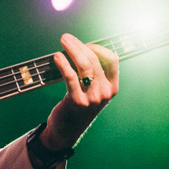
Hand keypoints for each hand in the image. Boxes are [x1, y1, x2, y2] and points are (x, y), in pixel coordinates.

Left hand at [42, 33, 118, 151]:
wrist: (66, 130)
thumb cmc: (78, 105)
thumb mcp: (92, 91)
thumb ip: (92, 73)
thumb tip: (81, 47)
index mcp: (112, 87)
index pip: (112, 60)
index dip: (97, 48)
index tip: (83, 44)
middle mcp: (105, 92)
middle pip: (95, 60)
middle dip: (79, 45)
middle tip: (66, 38)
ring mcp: (92, 98)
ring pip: (84, 66)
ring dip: (72, 50)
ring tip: (62, 41)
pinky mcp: (77, 101)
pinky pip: (71, 77)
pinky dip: (63, 64)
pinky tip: (57, 57)